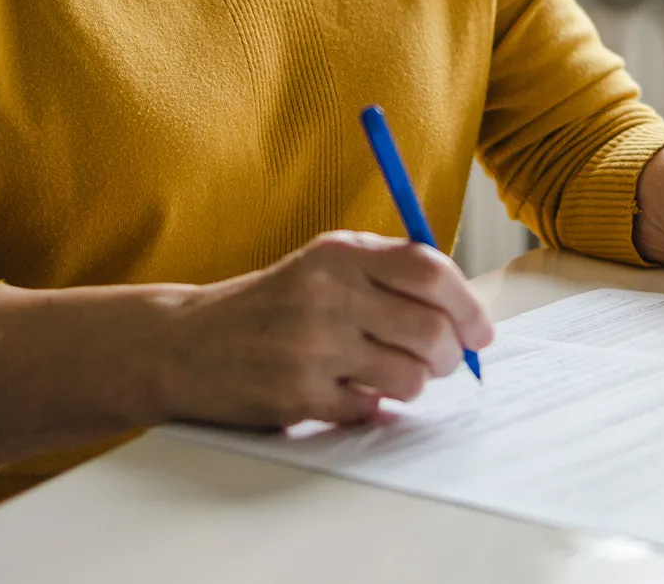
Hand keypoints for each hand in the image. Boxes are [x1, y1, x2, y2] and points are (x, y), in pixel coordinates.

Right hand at [153, 231, 494, 427]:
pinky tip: (346, 390)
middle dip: (448, 355)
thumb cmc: (272, 307)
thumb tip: (468, 314)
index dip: (468, 305)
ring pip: (411, 376)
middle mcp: (327, 294)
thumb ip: (390, 276)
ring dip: (412, 384)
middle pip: (431, 330)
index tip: (479, 332)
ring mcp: (312, 346)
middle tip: (439, 362)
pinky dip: (370, 406)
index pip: (430, 271)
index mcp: (340, 254)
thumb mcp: (323, 266)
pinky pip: (372, 409)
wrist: (183, 344)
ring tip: (387, 376)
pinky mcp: (300, 393)